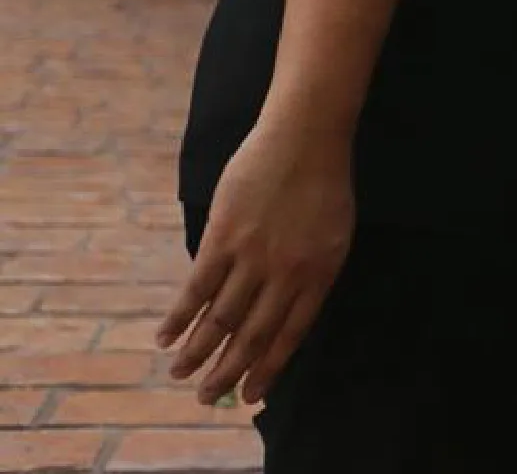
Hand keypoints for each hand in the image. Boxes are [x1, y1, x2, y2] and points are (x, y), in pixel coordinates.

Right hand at [156, 118, 354, 405]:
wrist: (306, 137)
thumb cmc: (323, 184)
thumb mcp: (333, 236)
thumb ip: (309, 275)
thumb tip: (281, 315)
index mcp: (320, 275)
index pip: (291, 335)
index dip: (269, 368)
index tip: (252, 395)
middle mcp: (287, 273)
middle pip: (253, 336)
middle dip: (228, 372)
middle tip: (207, 397)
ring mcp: (253, 256)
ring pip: (220, 319)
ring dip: (197, 352)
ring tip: (180, 374)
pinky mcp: (223, 236)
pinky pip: (196, 287)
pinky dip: (179, 316)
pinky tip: (165, 337)